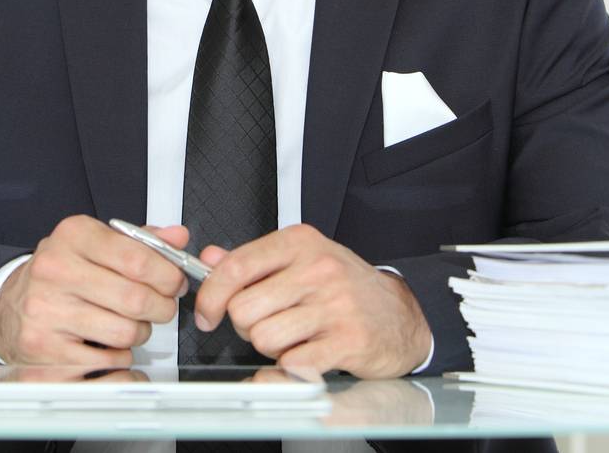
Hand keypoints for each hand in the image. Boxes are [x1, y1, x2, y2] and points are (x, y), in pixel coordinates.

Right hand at [0, 215, 188, 366]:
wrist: (8, 307)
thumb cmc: (60, 275)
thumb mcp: (95, 245)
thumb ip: (141, 241)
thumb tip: (177, 237)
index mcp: (72, 236)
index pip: (137, 258)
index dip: (168, 275)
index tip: (175, 283)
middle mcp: (54, 270)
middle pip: (135, 299)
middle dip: (161, 307)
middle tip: (161, 307)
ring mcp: (45, 311)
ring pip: (125, 333)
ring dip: (139, 333)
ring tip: (130, 324)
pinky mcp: (43, 348)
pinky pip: (107, 360)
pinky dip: (119, 356)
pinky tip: (108, 343)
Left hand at [193, 223, 430, 377]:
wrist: (400, 314)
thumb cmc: (346, 287)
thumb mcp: (300, 260)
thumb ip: (251, 261)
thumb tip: (208, 259)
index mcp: (300, 242)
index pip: (235, 267)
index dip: (211, 296)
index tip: (208, 313)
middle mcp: (318, 268)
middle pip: (244, 309)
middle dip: (247, 326)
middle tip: (268, 324)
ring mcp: (335, 304)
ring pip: (264, 338)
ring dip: (271, 347)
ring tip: (293, 337)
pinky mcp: (347, 339)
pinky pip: (292, 362)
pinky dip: (290, 366)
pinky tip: (306, 354)